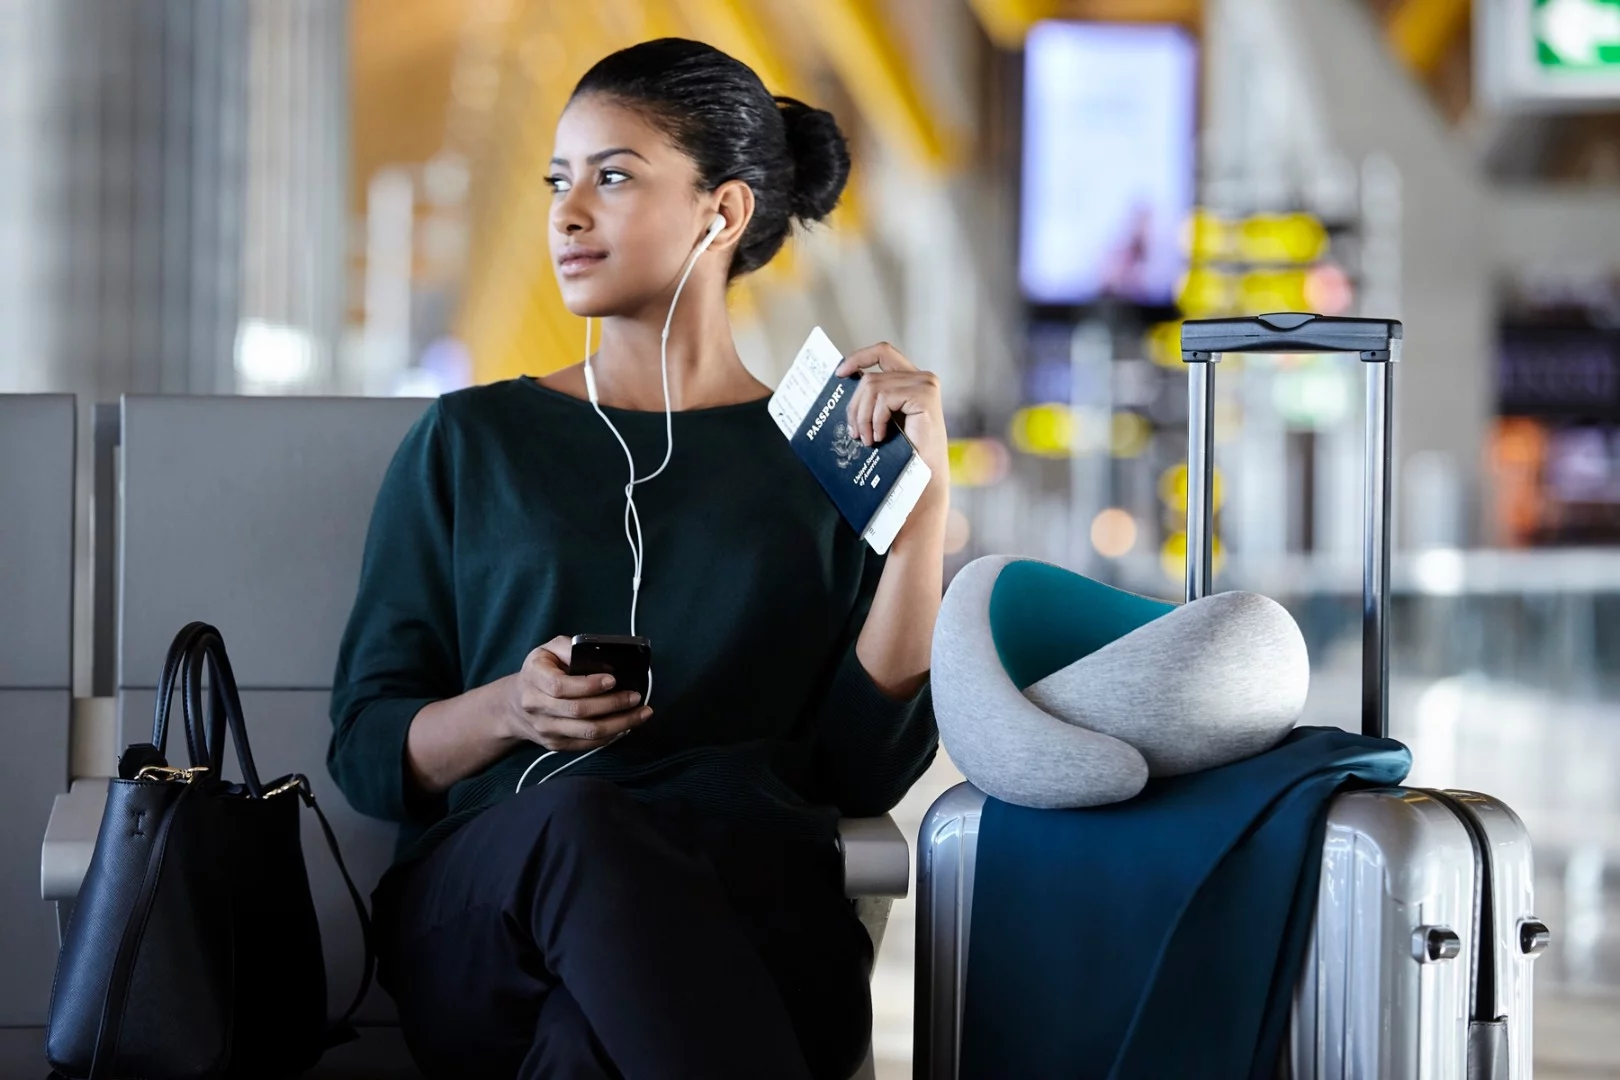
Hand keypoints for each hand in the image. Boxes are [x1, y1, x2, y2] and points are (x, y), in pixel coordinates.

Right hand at [505, 636, 650, 751]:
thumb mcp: (548, 649)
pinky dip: (611, 736)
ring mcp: (546, 729)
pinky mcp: (555, 745)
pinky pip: (587, 745)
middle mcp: (536, 706)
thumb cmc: (540, 671)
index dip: (589, 685)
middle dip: (613, 704)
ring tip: (641, 713)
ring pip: (587, 732)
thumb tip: (598, 655)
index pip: (561, 686)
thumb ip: (569, 647)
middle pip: (578, 711)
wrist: (515, 705)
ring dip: (619, 724)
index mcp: (534, 678)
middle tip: (636, 696)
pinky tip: (627, 725)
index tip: (613, 680)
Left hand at [836, 342, 949, 522]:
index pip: (883, 352)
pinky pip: (884, 398)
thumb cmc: (905, 452)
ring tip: (867, 440)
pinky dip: (876, 420)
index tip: (839, 374)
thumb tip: (842, 382)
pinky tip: (880, 437)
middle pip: (871, 377)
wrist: (924, 476)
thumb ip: (873, 399)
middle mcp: (922, 378)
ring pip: (873, 388)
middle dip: (855, 406)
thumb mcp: (884, 419)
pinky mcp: (924, 396)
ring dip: (863, 417)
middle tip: (854, 433)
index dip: (859, 357)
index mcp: (912, 380)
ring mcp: (925, 385)